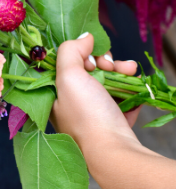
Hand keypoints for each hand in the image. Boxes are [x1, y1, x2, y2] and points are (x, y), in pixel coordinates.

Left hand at [50, 32, 139, 146]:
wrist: (113, 151)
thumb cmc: (86, 115)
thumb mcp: (68, 76)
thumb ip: (70, 51)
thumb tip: (84, 37)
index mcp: (53, 94)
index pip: (63, 64)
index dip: (78, 54)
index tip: (88, 53)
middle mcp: (69, 103)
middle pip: (87, 70)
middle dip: (103, 61)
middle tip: (110, 64)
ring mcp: (91, 113)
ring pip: (106, 81)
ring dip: (120, 71)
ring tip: (129, 71)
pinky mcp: (112, 121)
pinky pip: (121, 97)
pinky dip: (129, 89)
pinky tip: (134, 87)